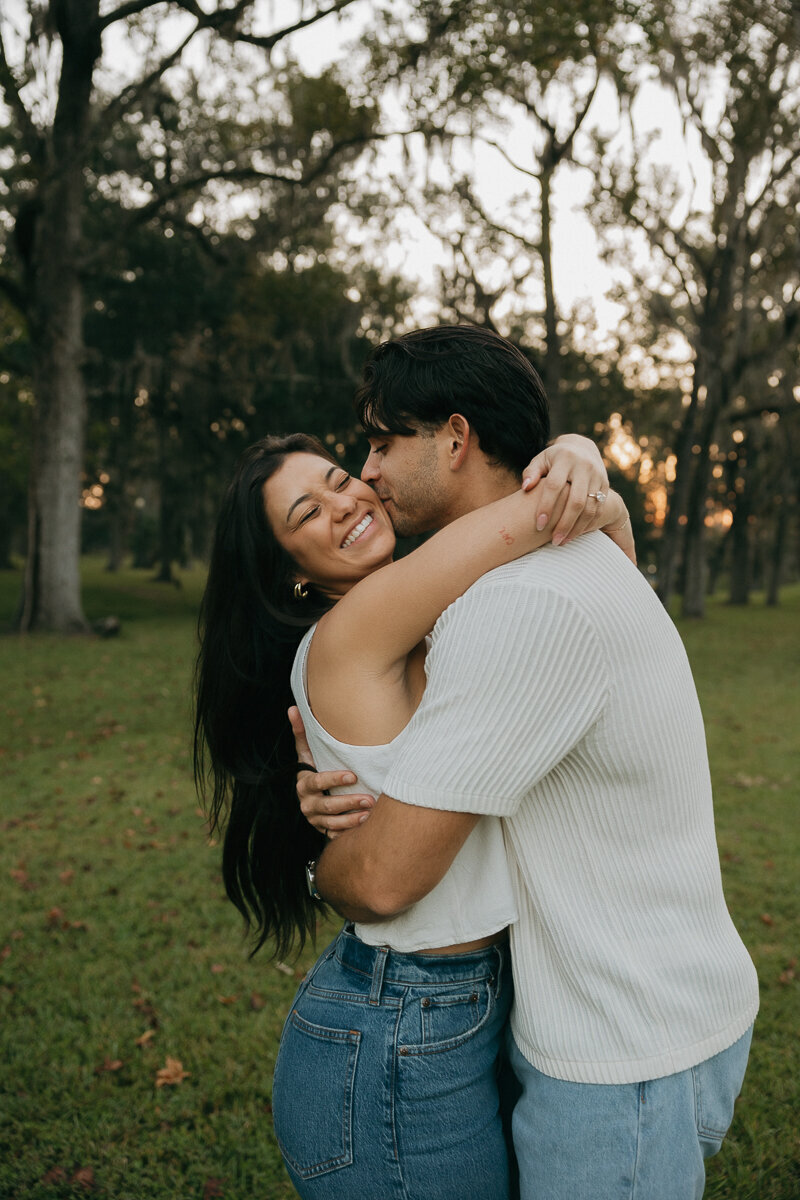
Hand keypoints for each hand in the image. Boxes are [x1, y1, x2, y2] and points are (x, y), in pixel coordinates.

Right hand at [288, 706, 374, 838]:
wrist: (315, 798)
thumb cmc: (316, 769)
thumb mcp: (308, 753)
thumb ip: (302, 733)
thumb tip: (293, 708)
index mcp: (304, 784)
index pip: (316, 782)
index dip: (333, 780)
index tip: (353, 776)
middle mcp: (307, 804)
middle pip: (326, 806)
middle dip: (348, 803)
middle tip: (369, 799)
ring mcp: (316, 821)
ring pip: (332, 824)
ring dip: (352, 820)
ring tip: (370, 814)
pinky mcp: (325, 832)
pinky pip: (336, 836)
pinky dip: (349, 833)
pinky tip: (365, 827)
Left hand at [521, 434, 609, 545]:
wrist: (582, 449)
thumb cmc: (554, 459)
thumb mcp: (541, 460)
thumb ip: (531, 472)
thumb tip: (525, 487)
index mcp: (565, 458)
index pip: (554, 485)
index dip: (546, 506)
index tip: (539, 525)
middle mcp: (584, 467)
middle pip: (576, 500)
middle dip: (564, 524)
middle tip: (553, 541)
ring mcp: (597, 476)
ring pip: (590, 508)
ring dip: (577, 528)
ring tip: (563, 542)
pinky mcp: (606, 486)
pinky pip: (599, 509)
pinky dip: (588, 525)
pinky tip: (574, 535)